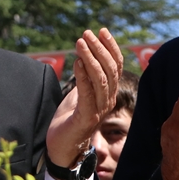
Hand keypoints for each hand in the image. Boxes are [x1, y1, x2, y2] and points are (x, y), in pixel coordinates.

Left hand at [47, 28, 124, 167]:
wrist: (62, 148)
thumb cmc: (69, 120)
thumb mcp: (79, 94)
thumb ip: (85, 78)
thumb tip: (84, 56)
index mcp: (109, 94)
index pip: (116, 66)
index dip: (111, 47)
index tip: (102, 31)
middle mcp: (108, 101)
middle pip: (110, 70)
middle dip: (99, 48)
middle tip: (87, 33)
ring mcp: (99, 110)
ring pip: (100, 79)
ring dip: (90, 58)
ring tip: (80, 42)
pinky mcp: (87, 118)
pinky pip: (87, 93)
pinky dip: (83, 76)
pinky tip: (77, 62)